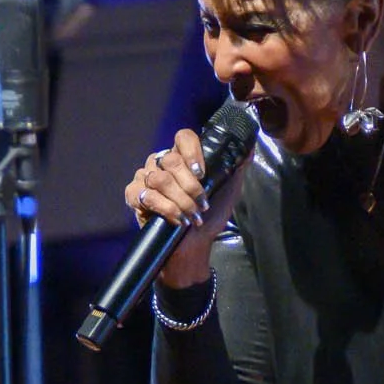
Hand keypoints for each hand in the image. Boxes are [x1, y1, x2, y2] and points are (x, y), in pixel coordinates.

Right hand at [126, 127, 251, 289]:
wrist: (194, 246)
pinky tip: (176, 219)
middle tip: (201, 204)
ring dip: (179, 200)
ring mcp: (146, 178)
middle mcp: (162, 162)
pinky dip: (164, 208)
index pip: (183, 137)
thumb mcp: (228, 190)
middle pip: (171, 160)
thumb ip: (236, 167)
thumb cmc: (209, 217)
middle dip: (190, 186)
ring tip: (190, 215)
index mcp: (183, 157)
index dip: (192, 152)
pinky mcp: (134, 196)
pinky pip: (144, 194)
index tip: (202, 174)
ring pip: (159, 178)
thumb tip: (249, 147)